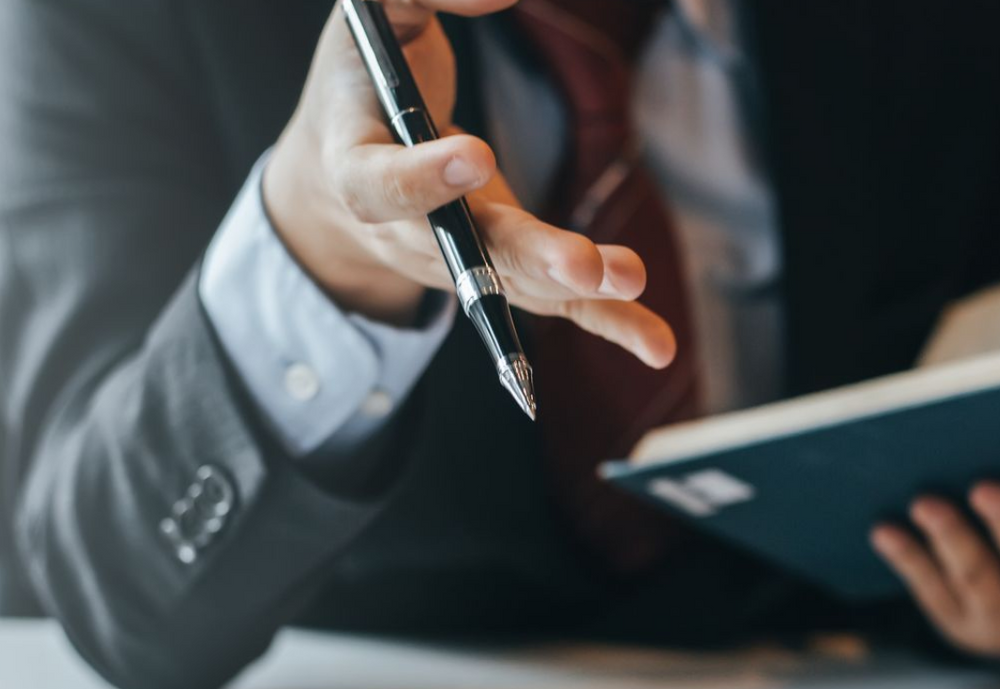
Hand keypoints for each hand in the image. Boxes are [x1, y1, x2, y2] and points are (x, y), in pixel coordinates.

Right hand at [261, 1, 672, 365]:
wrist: (341, 170)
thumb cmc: (364, 81)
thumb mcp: (373, 17)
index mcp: (354, 164)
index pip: (382, 184)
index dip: (425, 178)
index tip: (476, 155)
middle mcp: (408, 231)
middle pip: (468, 252)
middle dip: (527, 256)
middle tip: (578, 262)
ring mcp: (463, 260)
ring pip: (520, 281)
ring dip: (578, 288)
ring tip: (629, 276)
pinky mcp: (508, 271)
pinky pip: (559, 304)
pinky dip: (612, 322)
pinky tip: (657, 344)